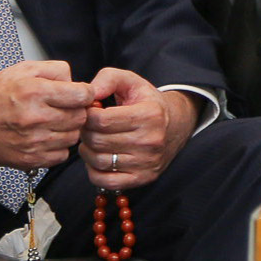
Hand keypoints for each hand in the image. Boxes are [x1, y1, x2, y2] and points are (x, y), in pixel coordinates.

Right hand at [0, 59, 90, 168]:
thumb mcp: (22, 69)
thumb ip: (55, 70)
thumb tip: (76, 81)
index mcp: (35, 92)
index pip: (83, 95)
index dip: (85, 93)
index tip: (79, 94)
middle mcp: (35, 118)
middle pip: (81, 117)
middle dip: (76, 111)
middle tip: (63, 108)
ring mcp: (33, 141)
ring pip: (74, 137)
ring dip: (68, 129)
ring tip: (52, 122)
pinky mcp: (29, 159)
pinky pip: (61, 155)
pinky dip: (58, 147)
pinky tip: (45, 137)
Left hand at [80, 68, 197, 190]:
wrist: (175, 125)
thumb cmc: (146, 103)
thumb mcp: (131, 82)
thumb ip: (108, 78)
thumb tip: (89, 93)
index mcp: (149, 115)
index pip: (101, 120)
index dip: (86, 115)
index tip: (89, 112)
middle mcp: (151, 140)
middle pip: (97, 141)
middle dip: (85, 132)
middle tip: (88, 127)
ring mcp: (147, 162)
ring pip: (98, 161)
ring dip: (87, 151)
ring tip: (93, 140)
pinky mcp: (142, 178)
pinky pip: (105, 181)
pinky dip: (94, 170)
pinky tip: (99, 157)